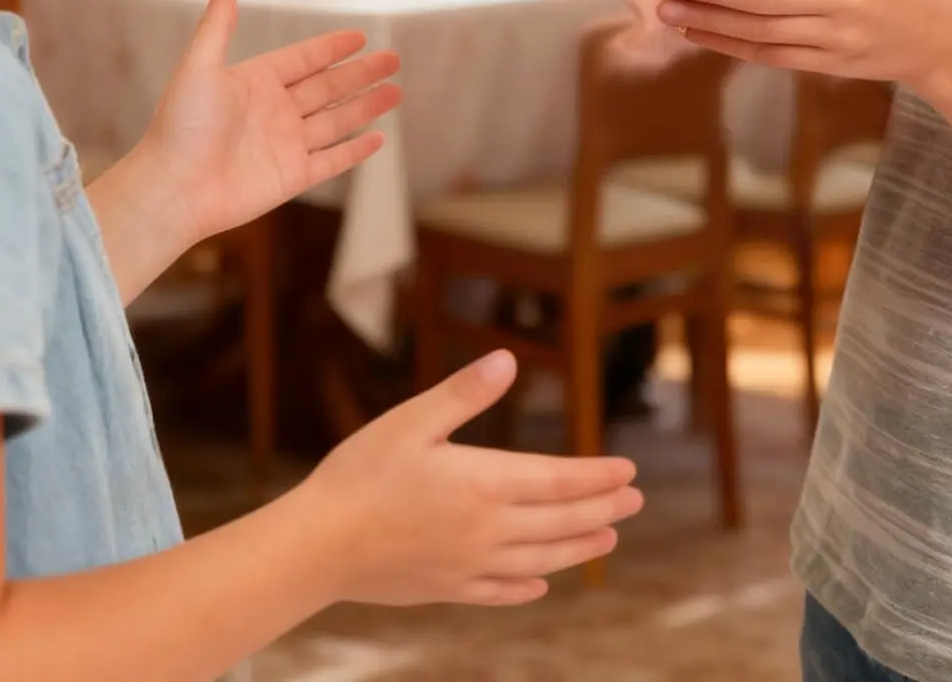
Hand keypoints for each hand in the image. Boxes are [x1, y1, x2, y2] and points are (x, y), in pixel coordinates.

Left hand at [137, 0, 399, 244]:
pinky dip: (356, 151)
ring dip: (367, 106)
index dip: (331, 48)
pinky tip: (378, 139)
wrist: (173, 188)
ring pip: (337, 121)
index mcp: (255, 82)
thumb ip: (217, 26)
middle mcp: (275, 112)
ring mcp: (286, 145)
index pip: (303, 60)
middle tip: (393, 59)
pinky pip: (332, 160)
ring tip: (396, 92)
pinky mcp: (292, 177)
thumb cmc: (180, 126)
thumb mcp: (199, 67)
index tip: (359, 37)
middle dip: (361, 74)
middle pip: (328, 87)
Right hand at [304, 351, 642, 605]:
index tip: (628, 471)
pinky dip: (528, 587)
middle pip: (558, 522)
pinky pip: (500, 593)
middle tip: (635, 501)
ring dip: (578, 548)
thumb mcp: (412, 420)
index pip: (557, 481)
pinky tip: (540, 585)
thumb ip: (464, 393)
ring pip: (540, 560)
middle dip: (601, 510)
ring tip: (606, 539)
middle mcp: (485, 530)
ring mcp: (467, 566)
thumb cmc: (360, 473)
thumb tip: (508, 358)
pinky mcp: (446, 590)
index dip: (596, 476)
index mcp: (481, 483)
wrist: (317, 546)